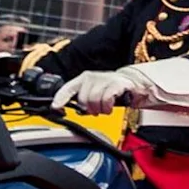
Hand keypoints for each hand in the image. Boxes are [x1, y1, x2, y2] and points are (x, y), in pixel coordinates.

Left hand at [55, 62, 173, 114]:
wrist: (132, 85)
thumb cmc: (110, 90)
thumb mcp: (93, 95)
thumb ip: (81, 102)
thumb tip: (66, 110)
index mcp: (83, 79)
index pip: (67, 88)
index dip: (60, 99)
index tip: (56, 108)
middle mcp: (92, 77)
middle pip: (82, 99)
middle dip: (88, 109)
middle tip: (95, 110)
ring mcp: (105, 79)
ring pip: (94, 100)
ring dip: (99, 109)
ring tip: (104, 108)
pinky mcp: (117, 84)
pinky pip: (106, 99)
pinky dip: (107, 107)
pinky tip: (110, 107)